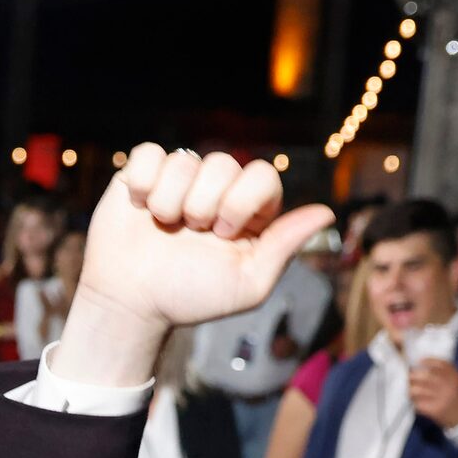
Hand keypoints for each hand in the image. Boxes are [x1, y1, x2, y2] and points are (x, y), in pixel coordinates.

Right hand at [71, 147, 333, 349]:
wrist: (131, 304)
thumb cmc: (190, 297)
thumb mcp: (248, 283)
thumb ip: (285, 245)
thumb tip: (327, 212)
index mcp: (247, 211)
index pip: (262, 175)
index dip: (242, 201)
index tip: (223, 233)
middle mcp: (215, 190)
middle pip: (224, 163)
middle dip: (204, 204)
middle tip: (190, 234)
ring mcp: (178, 180)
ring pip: (185, 160)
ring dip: (170, 201)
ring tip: (162, 227)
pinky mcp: (141, 175)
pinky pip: (149, 154)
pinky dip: (143, 183)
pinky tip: (140, 209)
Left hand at [406, 357, 457, 429]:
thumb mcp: (457, 380)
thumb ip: (444, 372)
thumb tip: (421, 365)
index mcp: (455, 375)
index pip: (438, 363)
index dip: (426, 361)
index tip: (419, 362)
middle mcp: (448, 385)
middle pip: (424, 375)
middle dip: (413, 375)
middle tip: (410, 378)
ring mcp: (442, 398)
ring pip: (417, 390)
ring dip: (411, 390)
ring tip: (412, 391)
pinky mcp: (436, 410)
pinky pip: (418, 403)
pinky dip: (415, 402)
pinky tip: (418, 402)